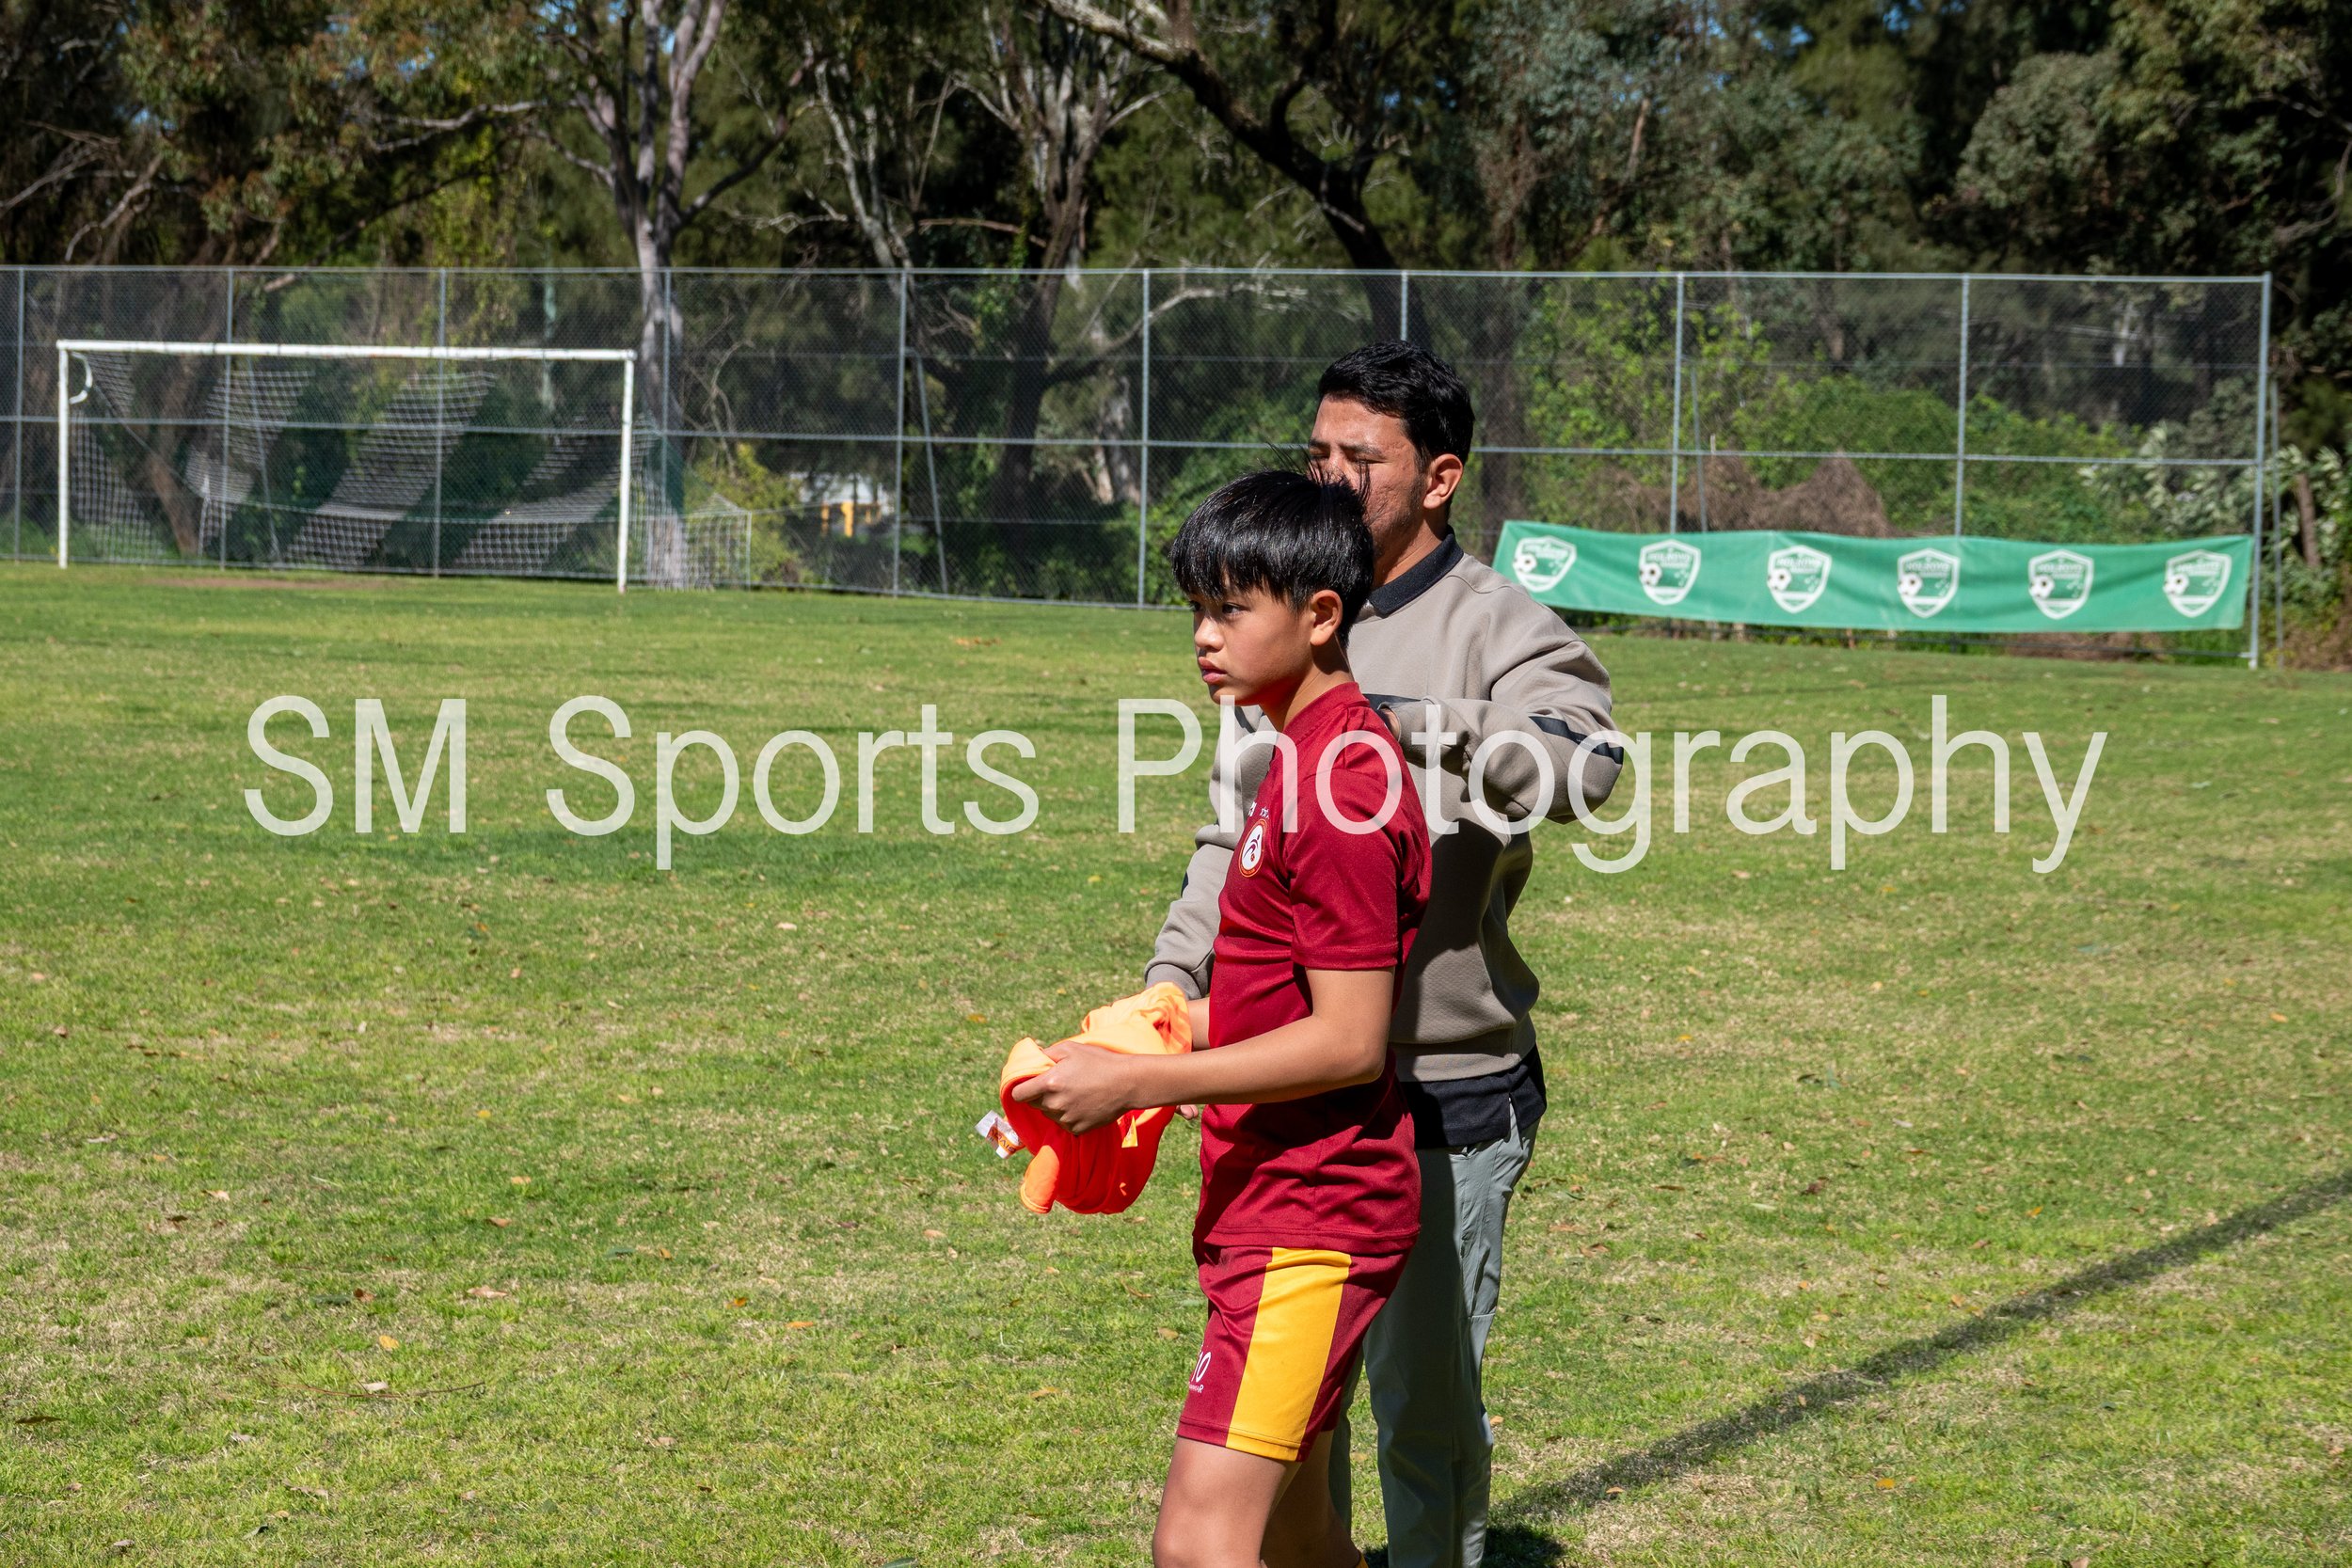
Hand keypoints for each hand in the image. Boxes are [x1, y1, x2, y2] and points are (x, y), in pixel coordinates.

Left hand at [1007, 1043, 1135, 1135]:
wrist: (1127, 1083)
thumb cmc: (1099, 1061)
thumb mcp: (1070, 1049)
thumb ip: (1045, 1054)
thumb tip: (1031, 1057)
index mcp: (1049, 1083)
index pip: (1019, 1095)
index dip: (1021, 1089)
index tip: (1028, 1086)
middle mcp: (1054, 1104)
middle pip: (1034, 1104)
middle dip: (1040, 1095)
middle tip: (1057, 1085)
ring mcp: (1066, 1119)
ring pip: (1049, 1114)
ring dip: (1055, 1106)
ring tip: (1074, 1093)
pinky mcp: (1077, 1129)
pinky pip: (1064, 1124)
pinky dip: (1069, 1116)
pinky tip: (1083, 1104)